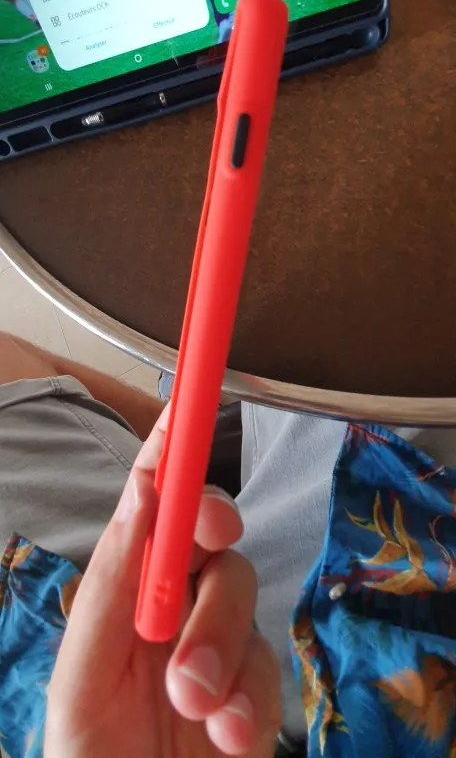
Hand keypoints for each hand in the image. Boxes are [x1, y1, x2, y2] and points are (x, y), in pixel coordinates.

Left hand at [45, 404, 280, 756]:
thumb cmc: (86, 757)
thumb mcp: (83, 675)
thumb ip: (112, 584)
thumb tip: (142, 493)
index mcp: (119, 589)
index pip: (148, 502)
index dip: (170, 447)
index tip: (187, 399)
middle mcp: (168, 606)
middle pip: (210, 539)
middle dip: (209, 544)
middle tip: (208, 540)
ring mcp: (213, 646)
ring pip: (243, 599)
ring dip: (222, 647)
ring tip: (193, 706)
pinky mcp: (250, 692)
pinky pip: (269, 670)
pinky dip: (251, 699)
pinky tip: (225, 736)